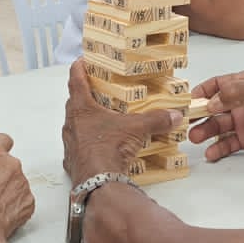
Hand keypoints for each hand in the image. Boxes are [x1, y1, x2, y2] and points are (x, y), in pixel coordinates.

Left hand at [63, 60, 183, 183]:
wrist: (98, 181)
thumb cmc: (109, 147)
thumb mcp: (137, 129)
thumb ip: (156, 119)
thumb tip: (174, 115)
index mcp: (81, 108)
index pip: (76, 79)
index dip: (79, 68)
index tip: (82, 61)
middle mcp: (71, 123)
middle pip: (74, 102)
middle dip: (85, 95)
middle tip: (98, 91)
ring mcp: (69, 143)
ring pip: (75, 125)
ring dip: (86, 121)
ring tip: (102, 120)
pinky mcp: (72, 160)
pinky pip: (78, 147)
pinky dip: (88, 143)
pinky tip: (100, 146)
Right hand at [188, 70, 243, 161]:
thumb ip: (233, 92)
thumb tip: (212, 101)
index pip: (217, 85)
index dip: (203, 91)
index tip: (189, 99)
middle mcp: (241, 102)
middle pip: (213, 108)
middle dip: (199, 114)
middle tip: (187, 121)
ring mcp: (243, 121)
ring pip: (217, 126)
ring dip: (205, 131)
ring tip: (196, 137)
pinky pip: (227, 143)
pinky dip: (218, 148)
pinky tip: (210, 152)